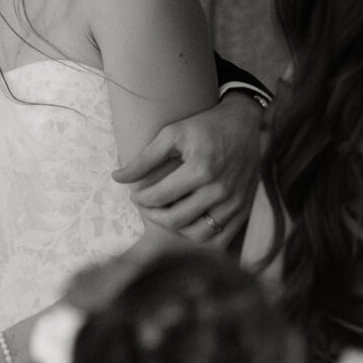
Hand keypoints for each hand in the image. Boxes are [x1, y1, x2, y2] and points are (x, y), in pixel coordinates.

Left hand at [112, 91, 264, 244]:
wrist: (245, 123)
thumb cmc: (205, 126)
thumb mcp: (172, 133)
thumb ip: (145, 158)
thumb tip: (117, 177)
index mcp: (201, 169)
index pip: (159, 197)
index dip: (140, 199)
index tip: (135, 194)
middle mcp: (220, 190)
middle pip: (176, 220)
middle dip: (153, 216)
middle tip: (146, 206)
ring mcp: (234, 203)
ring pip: (197, 235)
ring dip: (176, 230)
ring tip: (166, 215)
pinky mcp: (243, 209)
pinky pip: (220, 239)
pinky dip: (200, 238)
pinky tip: (188, 223)